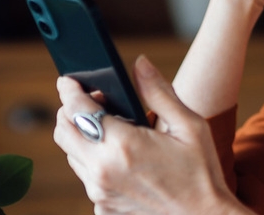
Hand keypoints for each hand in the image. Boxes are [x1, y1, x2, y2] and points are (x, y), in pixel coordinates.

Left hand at [54, 57, 246, 214]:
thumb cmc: (201, 172)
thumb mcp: (188, 125)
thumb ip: (158, 91)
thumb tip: (139, 64)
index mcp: (123, 145)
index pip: (76, 108)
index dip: (69, 90)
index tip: (69, 81)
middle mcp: (103, 171)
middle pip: (63, 131)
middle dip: (70, 111)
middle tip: (94, 103)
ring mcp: (100, 193)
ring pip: (72, 155)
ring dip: (83, 138)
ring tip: (112, 132)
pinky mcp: (103, 207)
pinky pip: (87, 178)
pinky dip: (96, 163)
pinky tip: (121, 159)